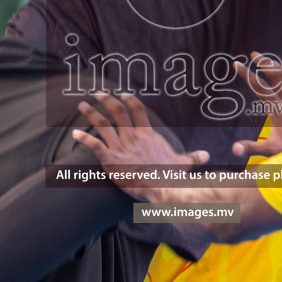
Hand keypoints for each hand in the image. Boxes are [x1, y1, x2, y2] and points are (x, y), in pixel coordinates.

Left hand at [72, 93, 209, 199]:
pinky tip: (74, 133)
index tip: (122, 93)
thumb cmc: (171, 177)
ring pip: (103, 125)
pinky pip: (94, 145)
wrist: (161, 188)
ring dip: (91, 114)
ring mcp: (120, 148)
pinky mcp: (110, 161)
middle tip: (97, 93)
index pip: (138, 111)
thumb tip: (206, 155)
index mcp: (148, 136)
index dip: (130, 100)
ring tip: (82, 105)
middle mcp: (132, 138)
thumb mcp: (183, 164)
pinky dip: (83, 138)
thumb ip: (192, 158)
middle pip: (118, 112)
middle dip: (106, 100)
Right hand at [230, 51, 281, 157]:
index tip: (236, 63)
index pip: (258, 87)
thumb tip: (234, 149)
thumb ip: (252, 148)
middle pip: (276, 76)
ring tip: (271, 62)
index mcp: (277, 109)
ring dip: (280, 69)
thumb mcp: (271, 150)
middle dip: (264, 62)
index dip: (246, 74)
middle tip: (254, 54)